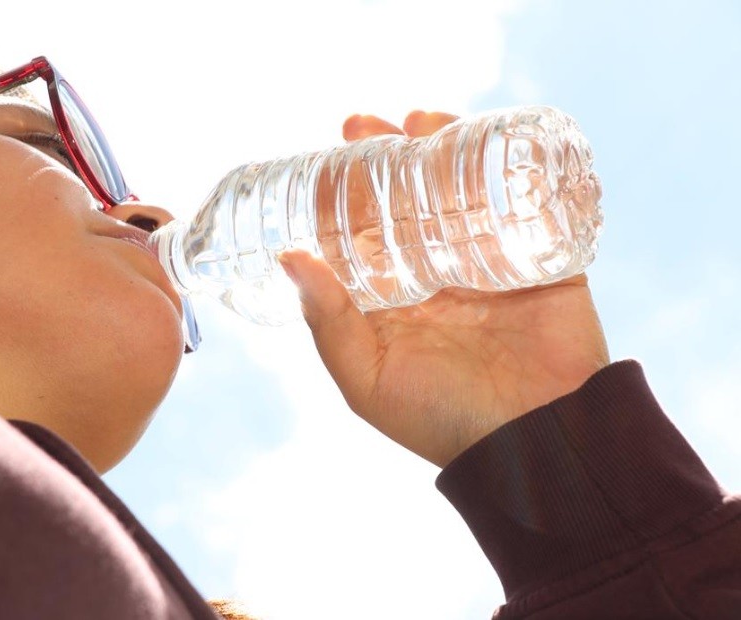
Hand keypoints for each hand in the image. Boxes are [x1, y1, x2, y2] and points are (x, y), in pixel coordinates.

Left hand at [279, 111, 610, 467]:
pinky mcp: (539, 259)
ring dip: (436, 153)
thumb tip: (290, 258)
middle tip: (361, 127)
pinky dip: (502, 170)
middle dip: (381, 162)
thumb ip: (329, 322)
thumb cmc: (442, 420)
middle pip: (403, 204)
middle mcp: (433, 279)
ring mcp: (485, 265)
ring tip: (416, 122)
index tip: (324, 158)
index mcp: (390, 304)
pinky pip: (519, 205)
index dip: (339, 197)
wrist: (537, 441)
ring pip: (456, 195)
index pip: (357, 237)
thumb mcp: (366, 380)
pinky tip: (480, 139)